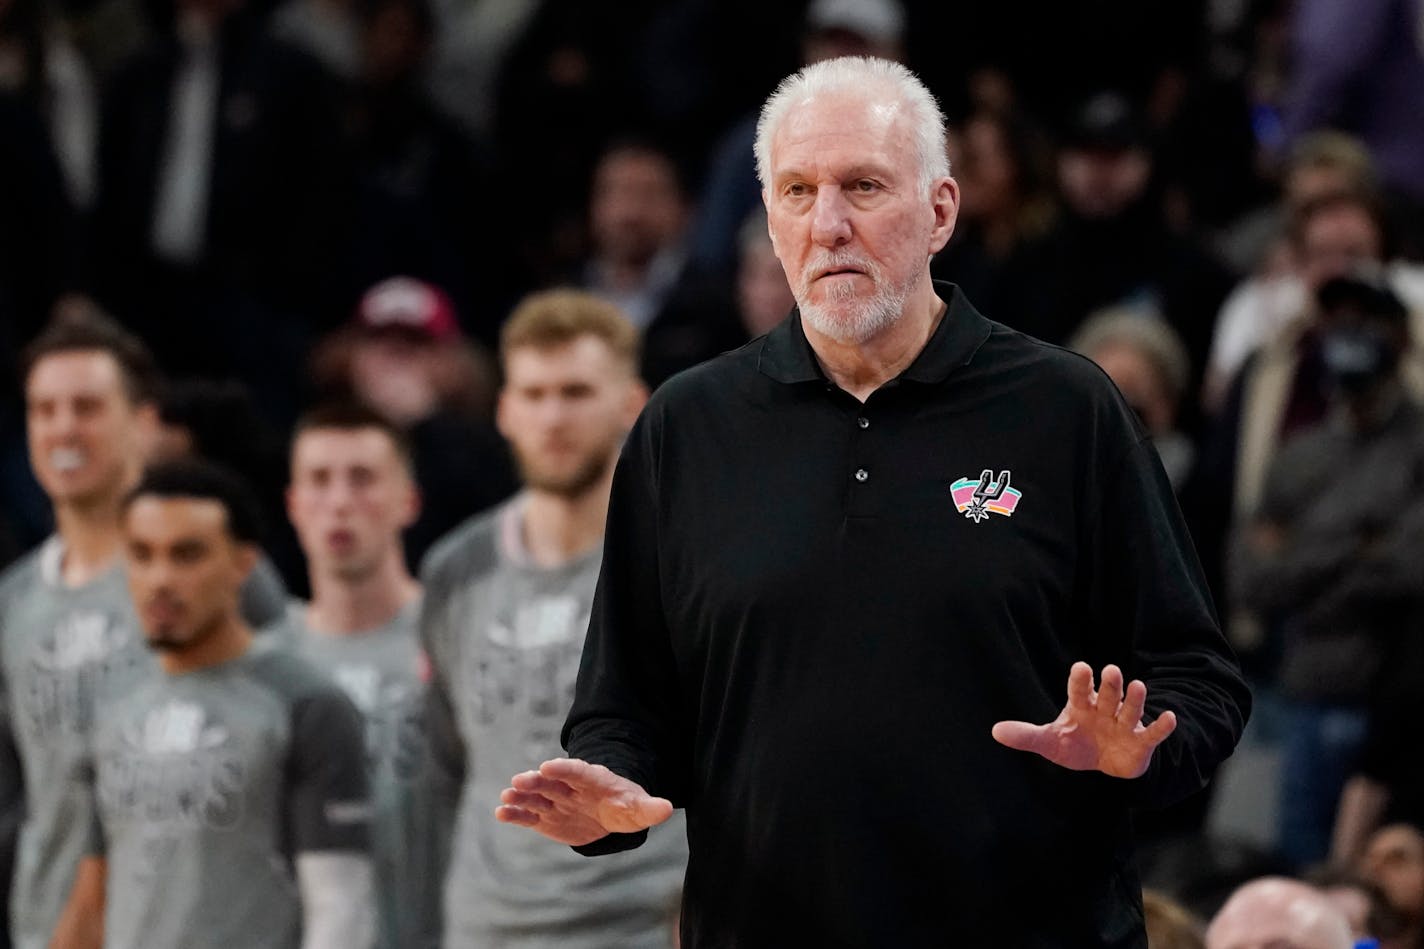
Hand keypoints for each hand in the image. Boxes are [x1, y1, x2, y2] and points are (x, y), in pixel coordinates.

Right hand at [495, 758, 673, 845]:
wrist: (610, 814)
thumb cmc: (626, 806)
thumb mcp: (639, 807)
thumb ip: (650, 808)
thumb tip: (667, 808)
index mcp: (592, 779)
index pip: (577, 770)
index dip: (563, 768)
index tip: (547, 766)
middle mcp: (569, 786)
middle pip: (551, 781)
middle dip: (536, 781)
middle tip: (519, 781)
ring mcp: (555, 800)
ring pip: (536, 796)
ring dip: (521, 796)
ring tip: (506, 797)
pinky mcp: (546, 817)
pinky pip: (529, 815)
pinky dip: (516, 814)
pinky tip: (502, 813)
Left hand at [991, 662, 1176, 778]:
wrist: (1105, 763)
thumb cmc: (1076, 744)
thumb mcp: (1050, 742)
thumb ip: (1026, 736)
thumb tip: (995, 731)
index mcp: (1081, 706)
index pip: (1079, 689)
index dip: (1080, 680)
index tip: (1080, 667)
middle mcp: (1105, 709)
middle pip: (1107, 694)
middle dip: (1109, 684)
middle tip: (1110, 670)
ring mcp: (1124, 724)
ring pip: (1130, 708)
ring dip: (1135, 699)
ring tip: (1138, 685)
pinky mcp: (1141, 741)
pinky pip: (1152, 733)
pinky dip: (1161, 727)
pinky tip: (1170, 718)